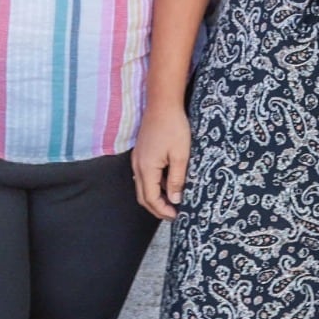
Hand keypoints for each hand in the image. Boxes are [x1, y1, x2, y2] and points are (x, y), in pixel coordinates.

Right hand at [131, 104, 190, 220]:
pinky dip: (154, 184)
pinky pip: (144, 176)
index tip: (176, 216)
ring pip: (142, 187)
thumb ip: (177, 179)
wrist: (162, 103)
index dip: (163, 210)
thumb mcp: (180, 155)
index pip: (151, 199)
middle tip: (173, 214)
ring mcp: (137, 159)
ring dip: (155, 196)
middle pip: (143, 197)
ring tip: (172, 201)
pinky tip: (168, 182)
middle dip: (157, 208)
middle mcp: (138, 166)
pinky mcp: (140, 153)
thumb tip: (175, 200)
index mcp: (147, 168)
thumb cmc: (173, 127)